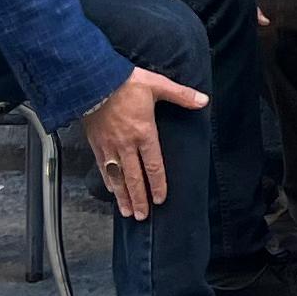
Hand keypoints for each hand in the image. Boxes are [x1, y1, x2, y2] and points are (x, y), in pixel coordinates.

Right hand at [80, 65, 209, 221]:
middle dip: (139, 199)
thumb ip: (181, 95)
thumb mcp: (157, 85)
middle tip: (143, 216)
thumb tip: (203, 100)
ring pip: (118, 177)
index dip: (157, 184)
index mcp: (143, 132)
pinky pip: (103, 168)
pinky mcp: (96, 144)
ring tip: (128, 212)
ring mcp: (110, 146)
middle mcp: (126, 144)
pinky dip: (108, 182)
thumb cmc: (125, 82)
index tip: (160, 199)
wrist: (92, 80)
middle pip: (134, 178)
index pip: (153, 165)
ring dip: (124, 196)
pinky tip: (112, 191)